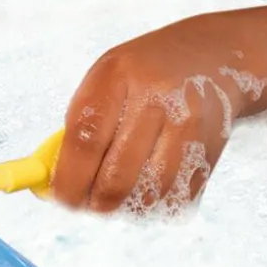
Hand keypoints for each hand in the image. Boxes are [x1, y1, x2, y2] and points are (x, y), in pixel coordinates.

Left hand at [51, 22, 235, 213]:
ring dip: (126, 208)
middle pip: (117, 177)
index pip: (85, 140)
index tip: (60, 198)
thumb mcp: (106, 79)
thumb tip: (55, 181)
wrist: (210, 57)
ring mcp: (188, 128)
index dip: (68, 179)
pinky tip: (146, 189)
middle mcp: (155, 100)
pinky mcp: (211, 152)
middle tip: (86, 204)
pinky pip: (177, 200)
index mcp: (117, 76)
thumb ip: (81, 125)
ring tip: (116, 196)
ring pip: (148, 196)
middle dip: (95, 203)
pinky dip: (155, 206)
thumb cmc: (144, 73)